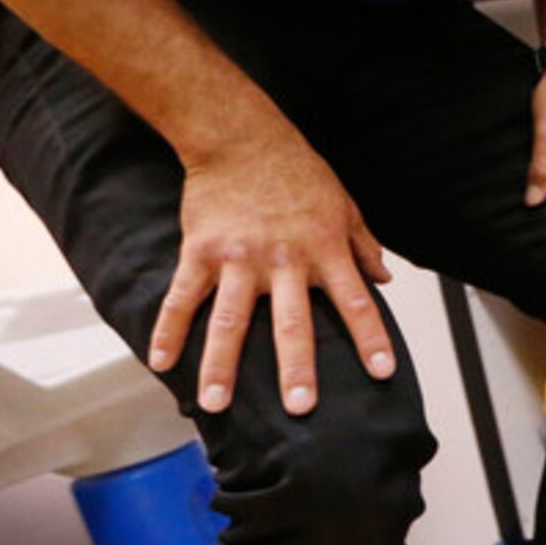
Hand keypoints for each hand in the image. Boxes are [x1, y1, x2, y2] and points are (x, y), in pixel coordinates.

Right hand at [150, 129, 396, 416]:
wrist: (240, 137)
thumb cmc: (298, 171)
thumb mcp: (344, 205)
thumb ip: (364, 245)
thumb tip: (384, 279)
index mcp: (325, 249)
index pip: (356, 301)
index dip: (371, 338)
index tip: (381, 372)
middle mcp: (284, 259)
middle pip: (294, 322)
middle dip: (297, 367)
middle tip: (299, 407)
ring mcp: (239, 258)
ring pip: (232, 320)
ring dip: (222, 365)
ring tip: (215, 404)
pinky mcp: (201, 251)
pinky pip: (183, 297)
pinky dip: (169, 330)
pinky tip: (161, 363)